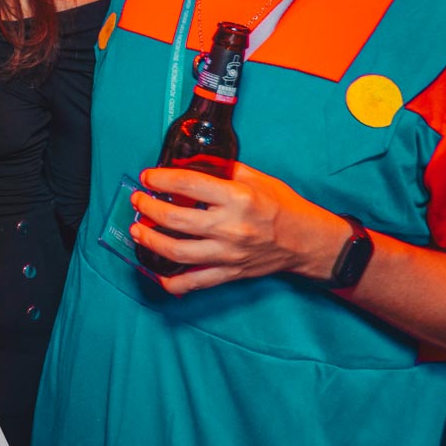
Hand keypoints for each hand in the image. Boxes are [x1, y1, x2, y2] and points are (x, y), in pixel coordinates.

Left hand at [129, 161, 349, 295]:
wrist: (307, 241)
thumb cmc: (283, 207)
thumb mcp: (258, 179)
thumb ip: (226, 170)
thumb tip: (193, 162)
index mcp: (238, 198)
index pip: (188, 184)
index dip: (161, 179)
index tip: (148, 177)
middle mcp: (231, 227)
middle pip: (175, 218)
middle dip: (148, 208)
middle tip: (138, 201)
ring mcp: (228, 254)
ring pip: (177, 252)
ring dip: (150, 241)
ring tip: (137, 231)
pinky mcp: (229, 273)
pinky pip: (194, 283)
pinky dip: (172, 282)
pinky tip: (157, 273)